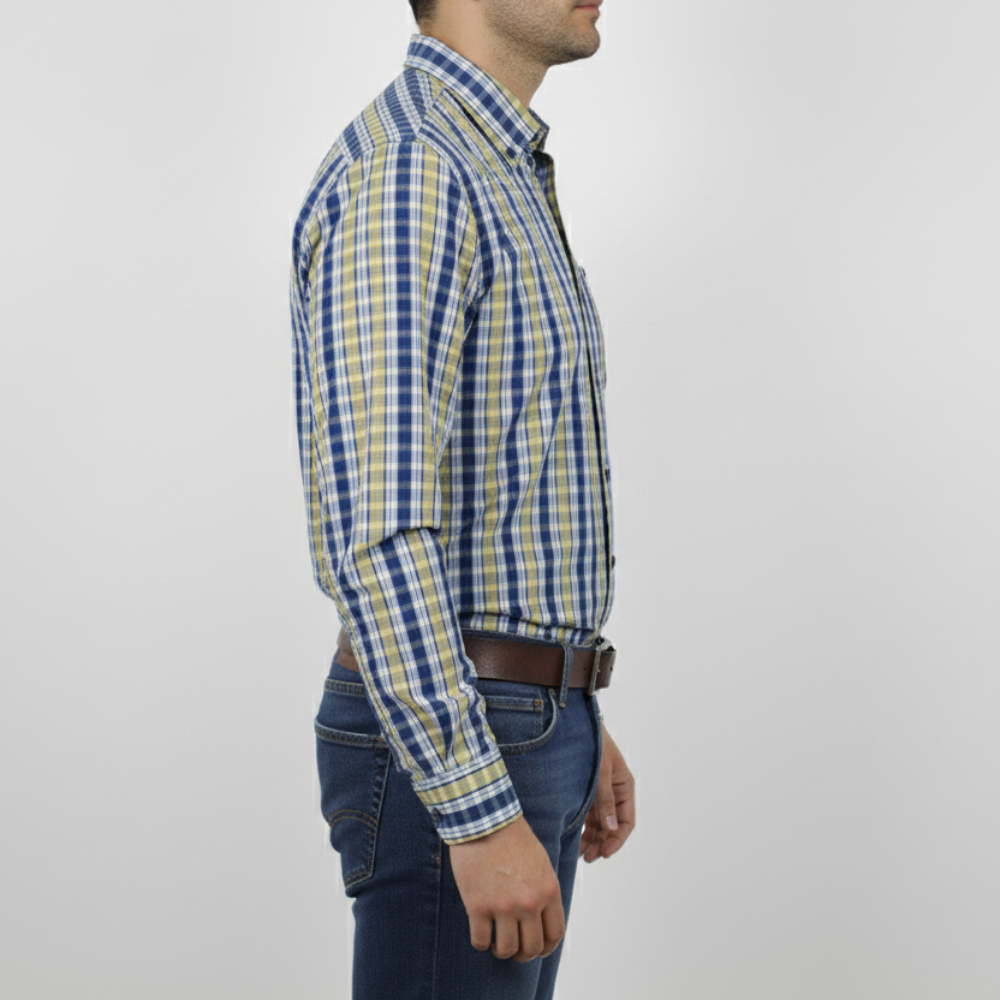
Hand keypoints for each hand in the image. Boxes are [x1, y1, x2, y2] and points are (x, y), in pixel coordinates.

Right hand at [449, 815, 564, 961]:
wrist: (484, 819)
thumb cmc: (512, 837)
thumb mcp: (541, 862)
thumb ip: (545, 891)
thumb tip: (543, 917)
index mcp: (548, 891)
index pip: (555, 934)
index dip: (546, 948)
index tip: (537, 948)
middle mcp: (530, 903)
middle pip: (531, 948)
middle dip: (523, 953)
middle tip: (514, 946)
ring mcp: (504, 907)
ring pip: (506, 950)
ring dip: (501, 950)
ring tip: (495, 939)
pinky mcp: (478, 906)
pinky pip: (480, 941)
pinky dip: (481, 942)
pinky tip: (480, 931)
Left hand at [579, 723, 634, 861]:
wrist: (576, 726)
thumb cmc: (594, 745)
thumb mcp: (601, 773)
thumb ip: (605, 800)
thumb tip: (610, 828)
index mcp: (625, 787)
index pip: (626, 822)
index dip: (617, 840)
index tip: (605, 853)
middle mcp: (615, 793)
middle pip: (612, 827)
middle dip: (602, 843)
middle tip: (589, 857)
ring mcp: (601, 794)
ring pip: (600, 824)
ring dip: (593, 839)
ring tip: (581, 854)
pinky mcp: (588, 793)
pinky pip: (589, 816)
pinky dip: (584, 829)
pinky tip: (576, 840)